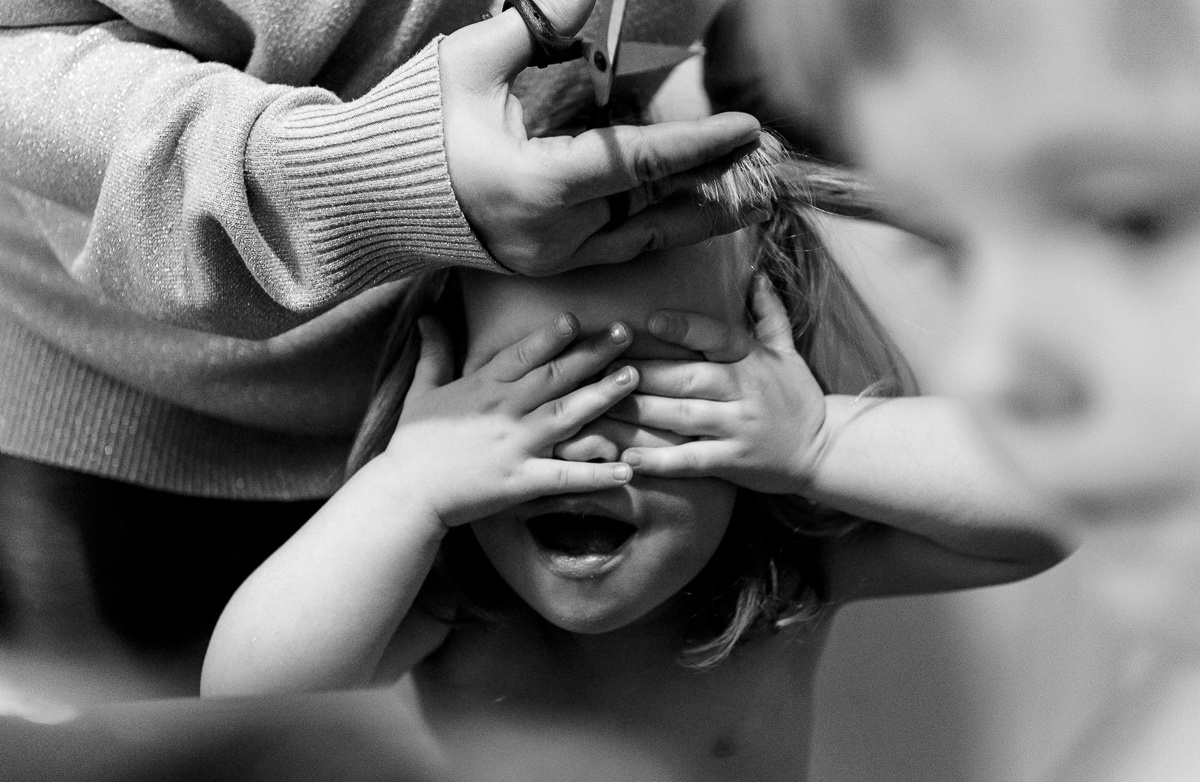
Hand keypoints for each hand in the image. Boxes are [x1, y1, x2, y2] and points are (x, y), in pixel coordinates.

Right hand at [381, 313, 638, 527]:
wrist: (405, 493)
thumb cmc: (414, 442)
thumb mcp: (422, 390)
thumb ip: (435, 352)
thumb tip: (428, 315)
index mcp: (484, 385)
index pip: (523, 353)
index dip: (552, 335)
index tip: (578, 318)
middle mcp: (504, 409)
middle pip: (556, 376)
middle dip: (593, 353)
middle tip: (627, 333)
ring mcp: (515, 445)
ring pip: (567, 415)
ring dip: (603, 396)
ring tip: (634, 380)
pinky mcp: (520, 481)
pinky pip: (564, 476)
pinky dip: (595, 474)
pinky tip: (626, 471)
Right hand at [439, 0, 763, 275]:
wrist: (373, 196)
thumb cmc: (418, 126)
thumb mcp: (474, 62)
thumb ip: (538, 23)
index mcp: (537, 184)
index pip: (639, 163)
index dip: (699, 145)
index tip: (749, 128)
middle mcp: (554, 233)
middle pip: (656, 206)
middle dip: (717, 182)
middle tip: (773, 162)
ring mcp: (554, 258)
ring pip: (647, 238)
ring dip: (702, 215)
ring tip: (757, 200)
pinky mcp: (551, 265)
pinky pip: (622, 249)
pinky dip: (663, 228)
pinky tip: (699, 212)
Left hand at [608, 275, 827, 493]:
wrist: (825, 451)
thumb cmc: (798, 397)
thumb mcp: (788, 352)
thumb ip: (768, 313)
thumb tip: (754, 272)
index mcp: (752, 359)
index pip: (717, 336)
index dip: (684, 328)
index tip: (649, 319)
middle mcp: (743, 390)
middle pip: (685, 378)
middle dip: (640, 373)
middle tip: (598, 367)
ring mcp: (737, 427)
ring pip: (679, 417)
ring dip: (636, 412)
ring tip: (597, 406)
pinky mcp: (732, 461)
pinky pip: (690, 460)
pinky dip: (658, 460)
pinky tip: (626, 458)